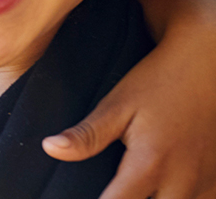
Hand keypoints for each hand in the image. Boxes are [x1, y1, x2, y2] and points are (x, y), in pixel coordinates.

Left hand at [43, 0, 215, 198]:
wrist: (209, 65)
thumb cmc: (160, 82)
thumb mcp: (119, 103)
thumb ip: (88, 134)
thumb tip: (50, 149)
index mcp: (150, 165)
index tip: (75, 196)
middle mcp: (182, 182)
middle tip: (112, 186)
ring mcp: (206, 183)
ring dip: (154, 198)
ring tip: (134, 184)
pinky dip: (178, 196)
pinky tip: (161, 185)